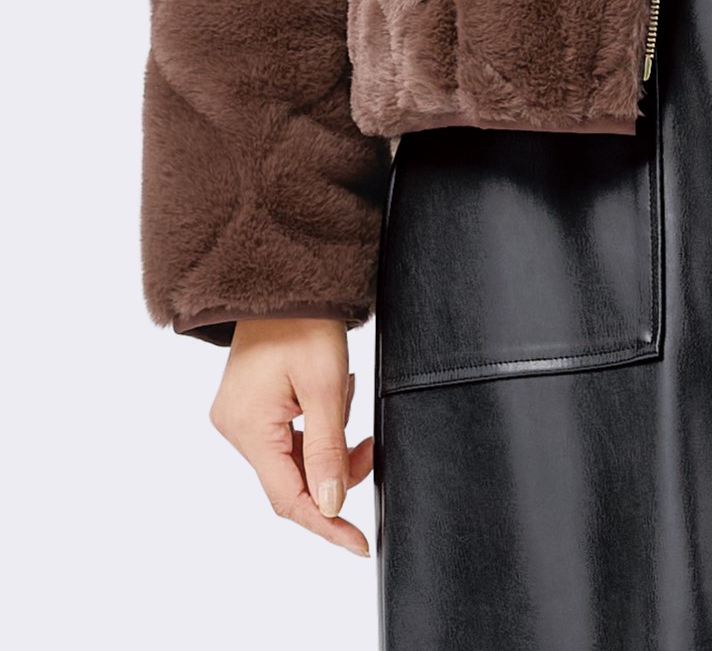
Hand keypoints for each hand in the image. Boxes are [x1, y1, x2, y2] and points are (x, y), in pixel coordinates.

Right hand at [209, 317, 372, 556]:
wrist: (285, 278)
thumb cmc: (304, 321)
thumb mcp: (325, 386)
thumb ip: (328, 449)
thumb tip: (330, 505)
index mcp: (247, 427)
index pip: (288, 498)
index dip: (325, 524)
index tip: (358, 543)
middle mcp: (234, 427)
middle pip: (290, 478)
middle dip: (334, 470)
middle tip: (368, 448)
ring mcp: (239, 416)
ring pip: (292, 456)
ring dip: (328, 443)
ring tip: (345, 396)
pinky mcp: (249, 405)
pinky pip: (287, 434)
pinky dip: (316, 427)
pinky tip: (331, 397)